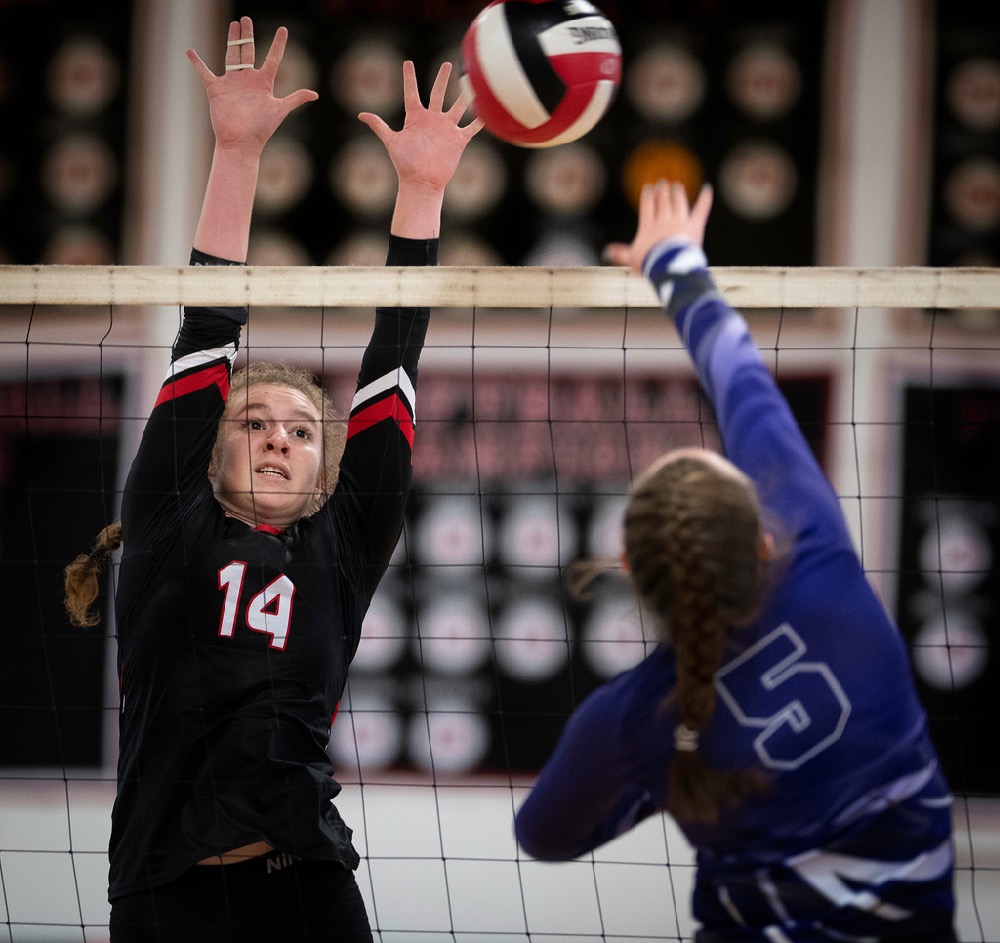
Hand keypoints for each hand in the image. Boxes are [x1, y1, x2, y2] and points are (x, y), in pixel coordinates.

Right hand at [187, 16, 317, 155]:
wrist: (241, 143)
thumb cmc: (261, 129)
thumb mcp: (280, 110)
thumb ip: (295, 99)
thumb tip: (316, 94)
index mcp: (264, 83)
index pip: (273, 58)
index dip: (278, 43)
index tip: (283, 29)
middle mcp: (248, 79)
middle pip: (248, 51)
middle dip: (247, 35)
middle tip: (245, 19)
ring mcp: (232, 82)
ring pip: (231, 55)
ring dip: (231, 39)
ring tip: (233, 24)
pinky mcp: (216, 89)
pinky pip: (204, 72)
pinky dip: (197, 63)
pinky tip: (190, 52)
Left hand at [359, 60, 482, 197]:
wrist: (421, 182)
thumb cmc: (405, 164)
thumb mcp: (392, 142)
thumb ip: (379, 126)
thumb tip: (361, 114)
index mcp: (415, 118)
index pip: (412, 93)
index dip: (409, 78)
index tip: (407, 62)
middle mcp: (431, 120)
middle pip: (438, 93)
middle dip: (442, 79)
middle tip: (447, 64)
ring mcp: (446, 129)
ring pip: (457, 107)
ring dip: (464, 95)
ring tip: (471, 81)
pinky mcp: (458, 140)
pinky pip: (471, 127)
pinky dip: (479, 120)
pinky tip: (488, 111)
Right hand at [604, 181, 713, 272]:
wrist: (668, 263)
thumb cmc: (649, 263)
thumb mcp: (632, 259)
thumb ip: (621, 254)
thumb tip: (606, 252)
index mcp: (648, 227)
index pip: (647, 208)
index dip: (648, 198)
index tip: (648, 188)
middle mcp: (664, 221)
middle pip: (663, 202)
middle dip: (662, 192)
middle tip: (662, 182)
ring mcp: (680, 222)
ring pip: (679, 203)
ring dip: (677, 193)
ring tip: (677, 186)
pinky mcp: (695, 225)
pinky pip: (701, 209)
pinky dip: (705, 199)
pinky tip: (707, 189)